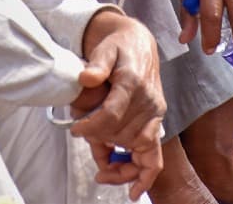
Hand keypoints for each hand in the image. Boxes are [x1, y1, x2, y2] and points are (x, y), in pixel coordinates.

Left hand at [72, 10, 164, 200]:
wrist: (138, 43)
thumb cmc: (117, 47)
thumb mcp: (104, 48)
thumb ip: (97, 63)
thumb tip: (86, 78)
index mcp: (133, 82)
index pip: (111, 115)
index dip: (92, 128)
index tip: (76, 130)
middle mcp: (148, 101)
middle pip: (121, 136)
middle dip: (100, 144)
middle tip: (85, 140)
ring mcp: (155, 113)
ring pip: (138, 151)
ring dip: (118, 164)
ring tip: (101, 171)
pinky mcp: (156, 122)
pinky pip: (155, 156)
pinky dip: (145, 175)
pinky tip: (133, 191)